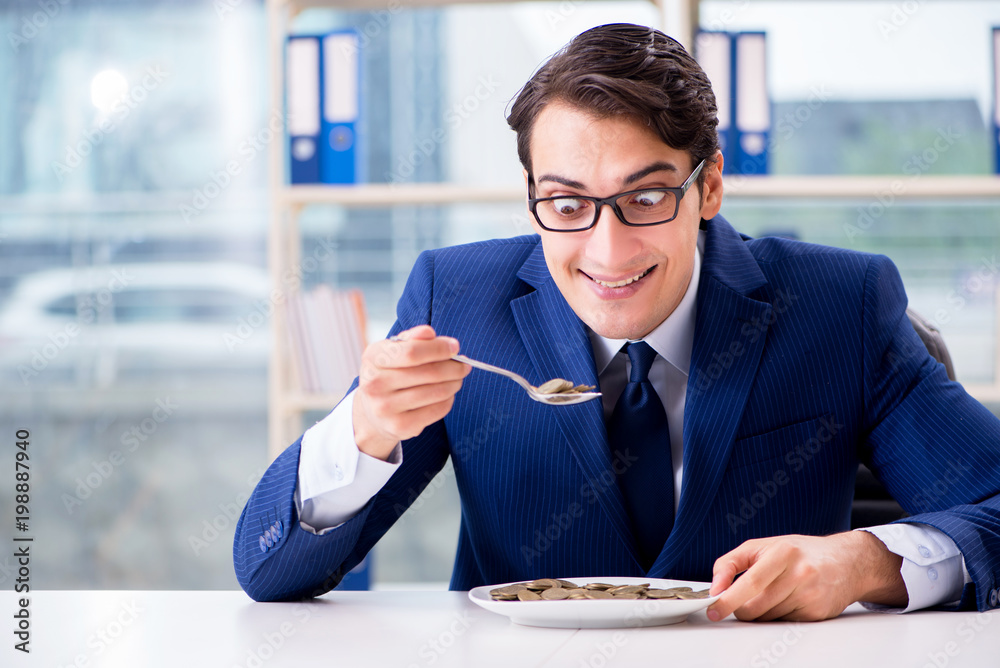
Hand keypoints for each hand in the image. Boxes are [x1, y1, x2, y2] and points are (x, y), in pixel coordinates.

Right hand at [352, 325, 469, 460]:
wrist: (374, 410)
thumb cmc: (391, 372)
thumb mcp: (395, 350)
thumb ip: (413, 338)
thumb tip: (429, 332)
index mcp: (373, 358)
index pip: (412, 351)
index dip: (439, 348)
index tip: (455, 347)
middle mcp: (374, 384)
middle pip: (429, 373)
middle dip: (453, 367)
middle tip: (463, 365)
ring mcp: (385, 408)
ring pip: (436, 392)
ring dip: (454, 383)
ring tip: (458, 378)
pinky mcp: (400, 426)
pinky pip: (437, 410)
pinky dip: (449, 399)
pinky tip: (448, 393)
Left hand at [705, 531, 905, 621]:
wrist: (847, 562)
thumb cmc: (799, 552)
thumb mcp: (763, 546)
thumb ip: (731, 563)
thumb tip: (715, 588)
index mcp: (783, 552)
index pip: (751, 581)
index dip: (729, 598)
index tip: (714, 609)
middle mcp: (799, 573)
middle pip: (756, 606)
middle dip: (741, 608)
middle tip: (743, 599)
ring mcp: (811, 595)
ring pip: (768, 618)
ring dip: (761, 612)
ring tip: (774, 593)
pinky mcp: (818, 613)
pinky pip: (783, 623)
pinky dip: (778, 617)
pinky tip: (789, 600)